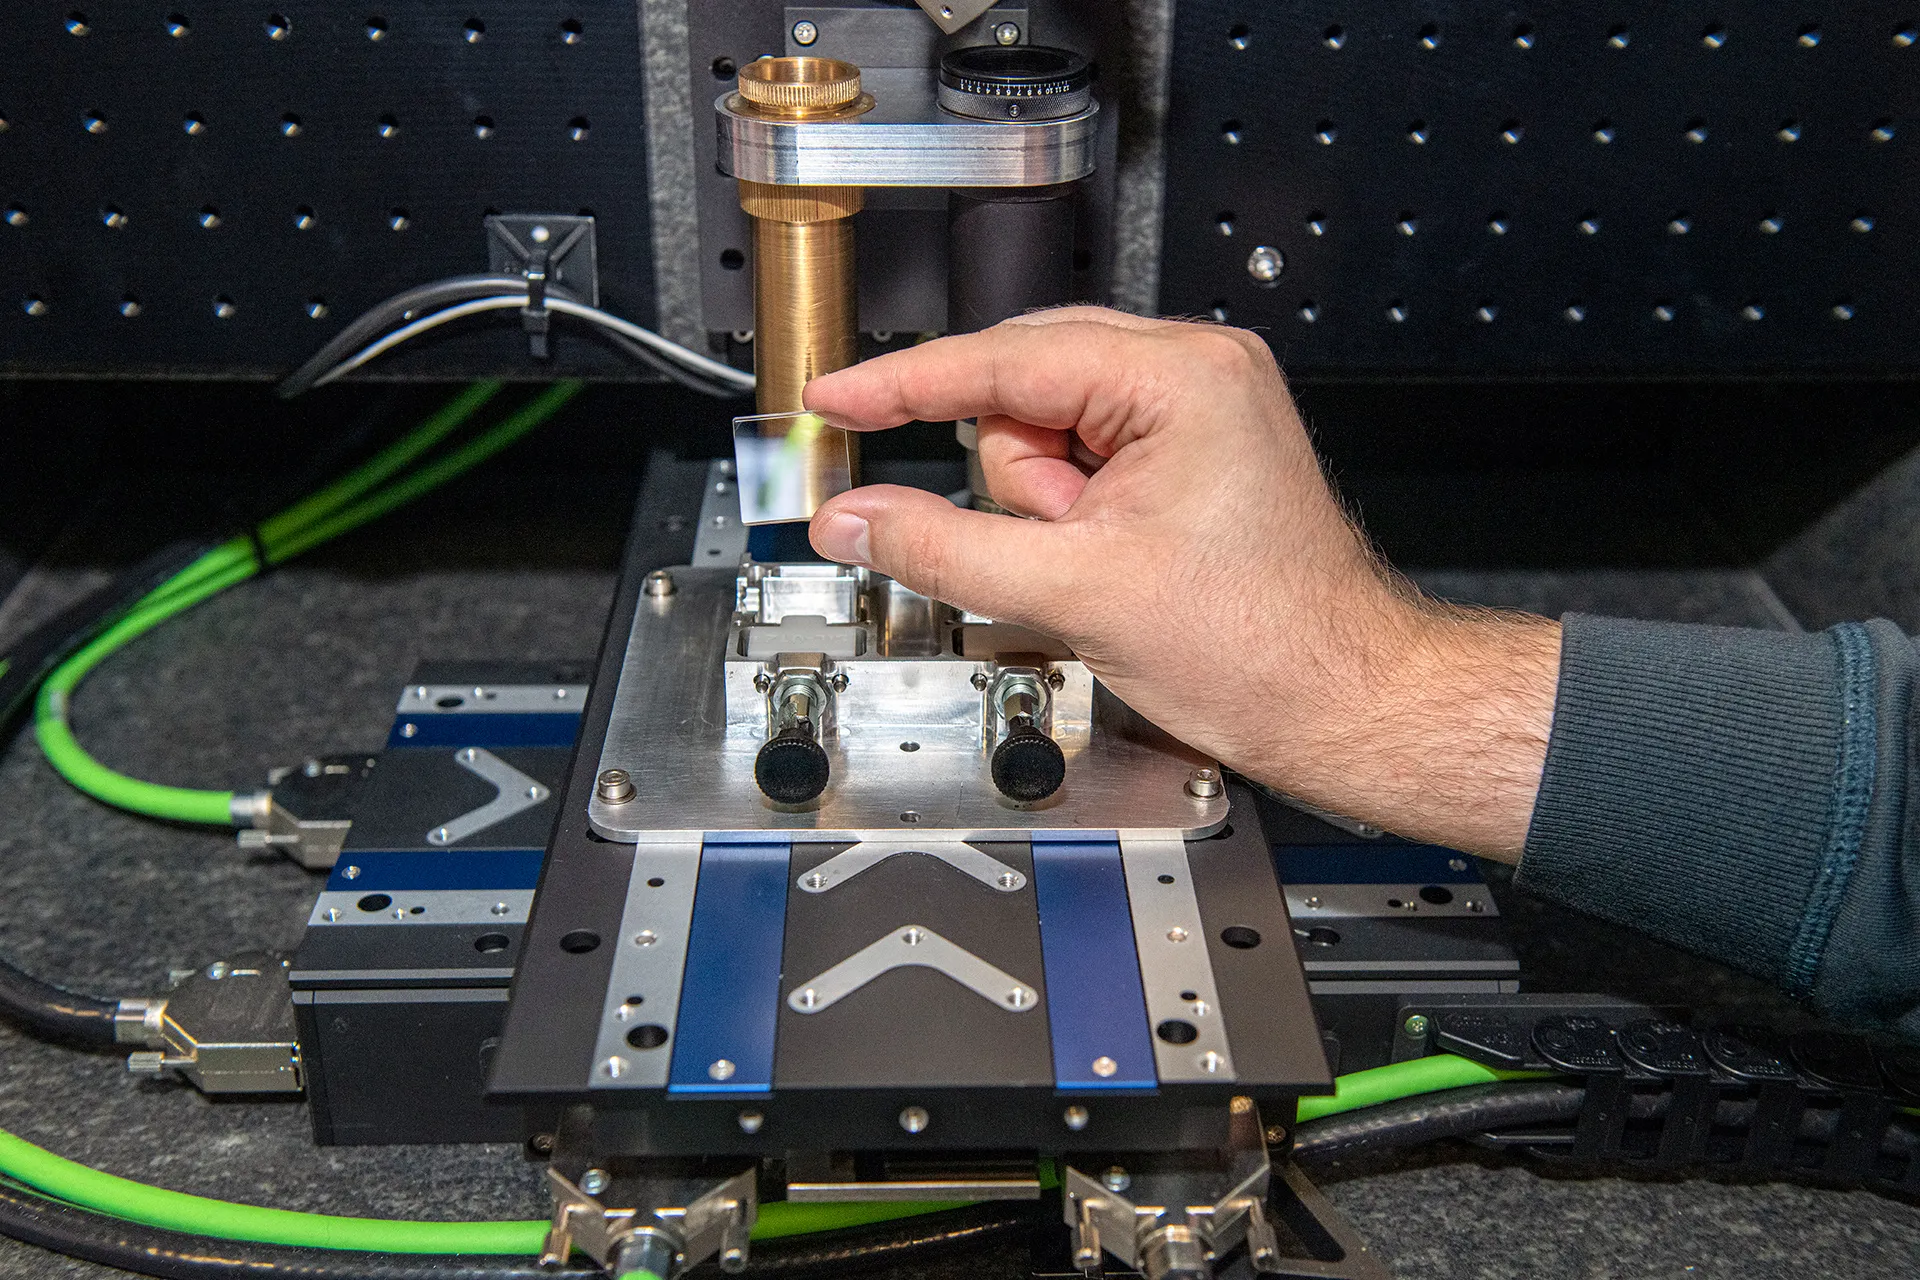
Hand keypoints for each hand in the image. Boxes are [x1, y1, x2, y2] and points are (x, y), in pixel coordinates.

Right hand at [803, 308, 1559, 858]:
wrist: (1340, 700)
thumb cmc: (1264, 644)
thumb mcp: (1074, 593)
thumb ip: (943, 547)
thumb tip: (858, 517)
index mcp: (1180, 375)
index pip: (1001, 360)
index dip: (903, 384)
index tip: (835, 395)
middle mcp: (1195, 373)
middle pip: (1021, 393)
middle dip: (1017, 484)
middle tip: (1051, 549)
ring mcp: (1195, 412)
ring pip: (1044, 434)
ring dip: (1048, 512)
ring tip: (1105, 566)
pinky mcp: (1189, 455)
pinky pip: (1081, 465)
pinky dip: (1072, 519)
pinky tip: (1114, 565)